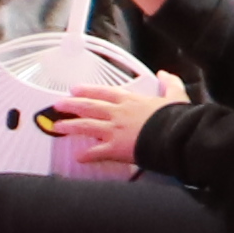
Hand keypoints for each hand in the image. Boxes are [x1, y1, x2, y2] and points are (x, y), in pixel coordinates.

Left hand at [37, 67, 186, 170]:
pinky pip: (96, 152)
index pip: (104, 92)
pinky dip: (86, 156)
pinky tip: (77, 158)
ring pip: (86, 126)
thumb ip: (170, 83)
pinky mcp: (115, 148)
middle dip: (71, 105)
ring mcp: (114, 131)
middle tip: (58, 105)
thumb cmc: (174, 118)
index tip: (75, 89)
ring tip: (57, 126)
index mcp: (130, 101)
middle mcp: (118, 113)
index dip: (88, 90)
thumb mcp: (176, 95)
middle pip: (89, 107)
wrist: (174, 135)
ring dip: (70, 126)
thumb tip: (165, 74)